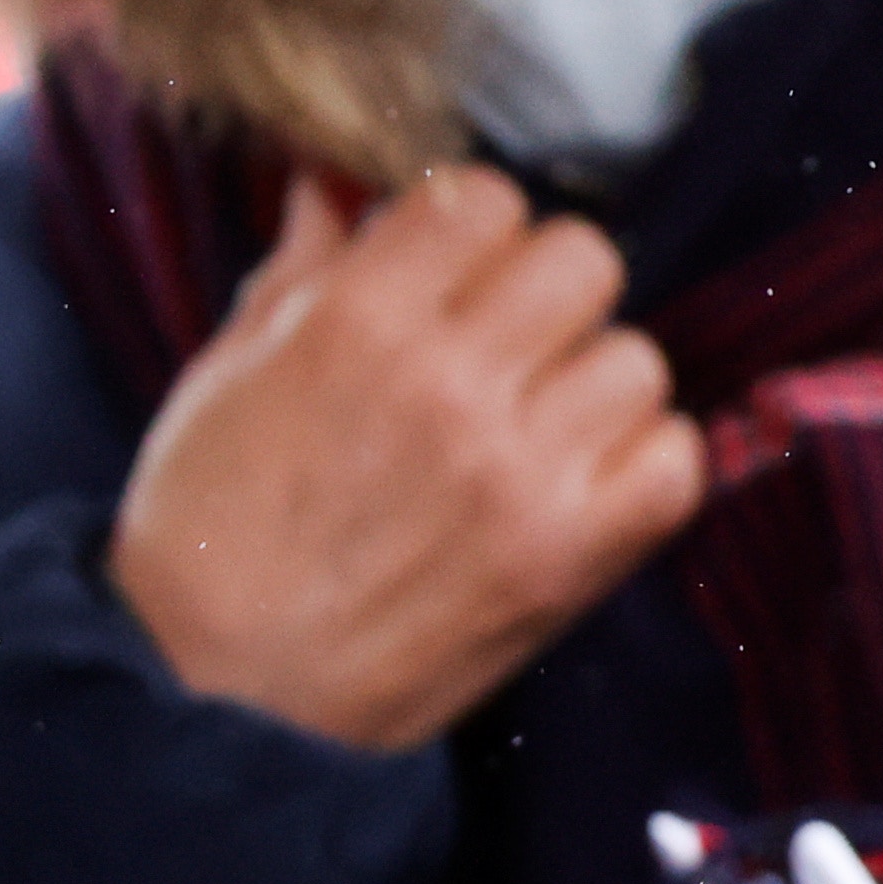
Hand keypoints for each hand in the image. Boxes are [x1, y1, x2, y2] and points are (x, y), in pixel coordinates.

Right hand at [107, 165, 705, 751]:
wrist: (217, 702)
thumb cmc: (207, 535)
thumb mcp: (226, 377)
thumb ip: (300, 271)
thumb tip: (337, 182)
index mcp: (359, 321)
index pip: (486, 198)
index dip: (477, 229)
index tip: (457, 272)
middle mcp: (451, 383)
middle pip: (585, 259)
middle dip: (546, 293)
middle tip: (507, 346)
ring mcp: (521, 470)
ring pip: (637, 357)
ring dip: (595, 385)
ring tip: (537, 428)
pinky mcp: (570, 554)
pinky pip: (675, 460)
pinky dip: (642, 466)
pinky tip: (579, 483)